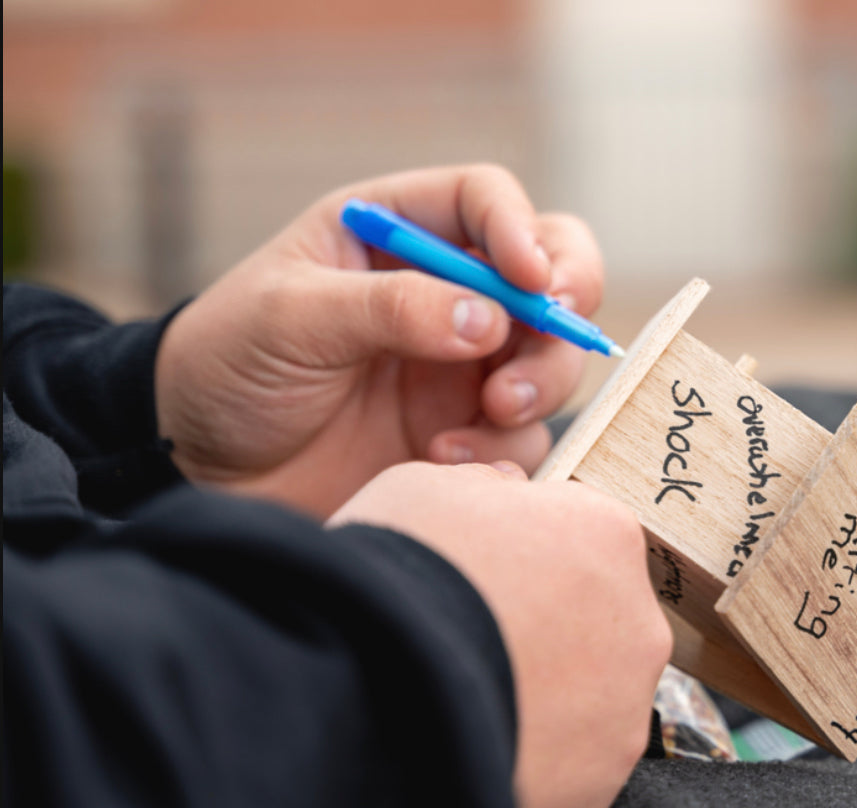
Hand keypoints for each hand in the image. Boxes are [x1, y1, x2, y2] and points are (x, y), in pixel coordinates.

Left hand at [155, 165, 604, 517]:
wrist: (202, 466)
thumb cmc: (230, 364)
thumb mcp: (291, 317)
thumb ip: (389, 306)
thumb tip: (490, 318)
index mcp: (398, 233)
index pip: (486, 200)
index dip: (522, 229)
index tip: (533, 281)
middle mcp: (446, 293)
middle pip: (551, 276)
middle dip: (563, 309)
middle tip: (546, 341)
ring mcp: (461, 366)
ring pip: (552, 360)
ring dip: (541, 384)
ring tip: (489, 413)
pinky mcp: (463, 432)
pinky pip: (521, 437)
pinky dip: (503, 449)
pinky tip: (442, 463)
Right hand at [326, 462, 672, 807]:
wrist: (375, 687)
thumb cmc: (403, 575)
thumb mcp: (427, 487)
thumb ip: (485, 487)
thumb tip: (500, 493)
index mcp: (605, 532)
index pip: (578, 531)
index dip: (523, 548)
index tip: (483, 568)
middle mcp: (636, 616)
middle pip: (594, 609)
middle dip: (547, 617)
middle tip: (477, 630)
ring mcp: (625, 700)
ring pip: (591, 682)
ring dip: (548, 682)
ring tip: (478, 685)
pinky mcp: (605, 767)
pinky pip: (577, 744)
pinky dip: (542, 738)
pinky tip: (489, 727)